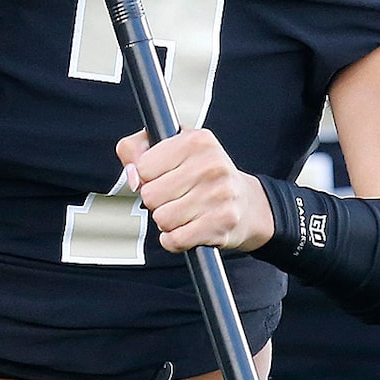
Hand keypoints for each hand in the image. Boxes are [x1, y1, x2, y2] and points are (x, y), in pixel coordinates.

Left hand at [116, 127, 272, 253]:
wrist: (247, 203)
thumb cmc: (202, 174)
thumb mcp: (170, 148)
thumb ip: (136, 150)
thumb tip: (133, 177)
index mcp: (196, 140)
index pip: (143, 167)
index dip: (147, 177)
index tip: (163, 176)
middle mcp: (212, 164)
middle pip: (150, 195)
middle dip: (156, 202)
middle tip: (176, 196)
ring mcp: (220, 194)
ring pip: (162, 219)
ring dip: (167, 222)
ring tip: (185, 211)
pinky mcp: (223, 222)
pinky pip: (175, 240)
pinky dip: (175, 240)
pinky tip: (189, 228)